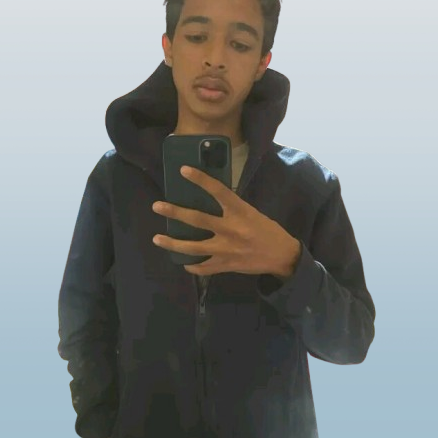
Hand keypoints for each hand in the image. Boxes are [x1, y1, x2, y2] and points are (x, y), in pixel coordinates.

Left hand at [152, 166, 300, 277]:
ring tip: (156, 238)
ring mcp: (226, 249)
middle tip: (157, 206)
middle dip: (175, 212)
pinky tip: (185, 263)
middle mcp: (230, 229)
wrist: (281, 256)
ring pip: (193, 247)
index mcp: (239, 212)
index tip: (184, 170)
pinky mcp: (225, 265)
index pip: (218, 191)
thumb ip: (232, 209)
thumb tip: (211, 202)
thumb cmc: (267, 230)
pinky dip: (192, 266)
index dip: (201, 180)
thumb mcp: (252, 213)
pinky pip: (203, 267)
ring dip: (172, 243)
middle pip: (197, 219)